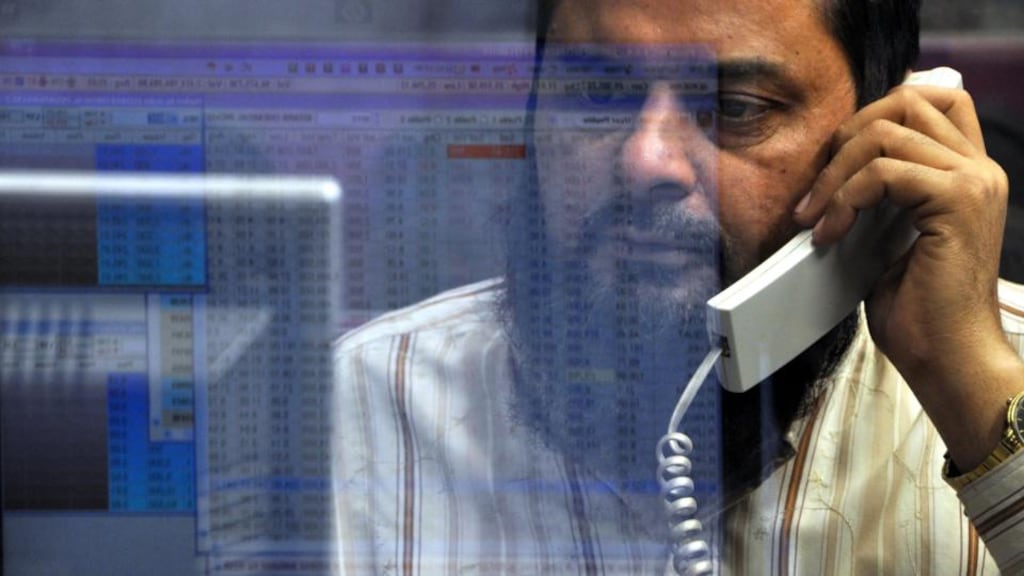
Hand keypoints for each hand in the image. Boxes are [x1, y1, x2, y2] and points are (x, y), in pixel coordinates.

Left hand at [792, 83, 1023, 469]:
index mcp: (969, 173)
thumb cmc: (918, 312)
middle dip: (847, 136)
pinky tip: (829, 234)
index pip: (934, 99)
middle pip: (908, 101)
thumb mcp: (891, 239)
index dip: (878, 111)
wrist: (948, 358)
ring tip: (813, 218)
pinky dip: (843, 199)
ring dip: (834, 174)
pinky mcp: (956, 201)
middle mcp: (979, 169)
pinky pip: (882, 173)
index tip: (837, 156)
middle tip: (818, 187)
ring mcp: (973, 181)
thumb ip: (881, 196)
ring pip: (885, 134)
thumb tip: (833, 174)